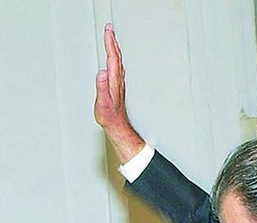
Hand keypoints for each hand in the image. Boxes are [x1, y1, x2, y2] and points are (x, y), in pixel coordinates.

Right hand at [93, 24, 144, 162]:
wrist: (117, 125)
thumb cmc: (109, 115)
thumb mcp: (103, 102)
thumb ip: (102, 87)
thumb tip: (101, 72)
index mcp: (114, 80)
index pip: (112, 57)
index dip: (110, 43)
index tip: (108, 31)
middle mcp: (118, 79)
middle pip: (116, 56)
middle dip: (112, 41)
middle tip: (109, 28)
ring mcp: (118, 82)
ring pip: (117, 60)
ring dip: (114, 47)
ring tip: (111, 37)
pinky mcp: (117, 85)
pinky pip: (116, 66)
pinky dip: (114, 57)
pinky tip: (113, 57)